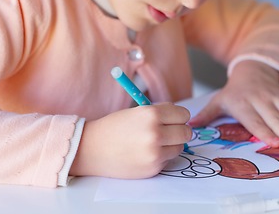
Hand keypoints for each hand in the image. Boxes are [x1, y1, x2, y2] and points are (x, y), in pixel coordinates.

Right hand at [70, 102, 191, 178]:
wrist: (92, 149)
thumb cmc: (114, 127)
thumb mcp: (137, 111)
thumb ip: (161, 112)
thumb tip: (183, 117)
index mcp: (151, 114)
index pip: (184, 114)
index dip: (179, 117)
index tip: (173, 119)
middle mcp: (155, 133)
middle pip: (186, 132)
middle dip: (179, 131)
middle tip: (168, 131)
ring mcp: (155, 153)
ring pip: (180, 147)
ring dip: (172, 145)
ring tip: (154, 142)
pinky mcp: (153, 168)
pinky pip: (168, 160)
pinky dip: (162, 156)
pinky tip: (145, 153)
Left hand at [188, 61, 278, 151]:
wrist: (252, 70)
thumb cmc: (235, 91)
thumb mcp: (219, 100)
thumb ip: (207, 115)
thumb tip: (190, 127)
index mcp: (243, 103)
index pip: (255, 120)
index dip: (265, 131)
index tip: (274, 142)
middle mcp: (261, 100)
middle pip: (276, 118)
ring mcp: (277, 97)